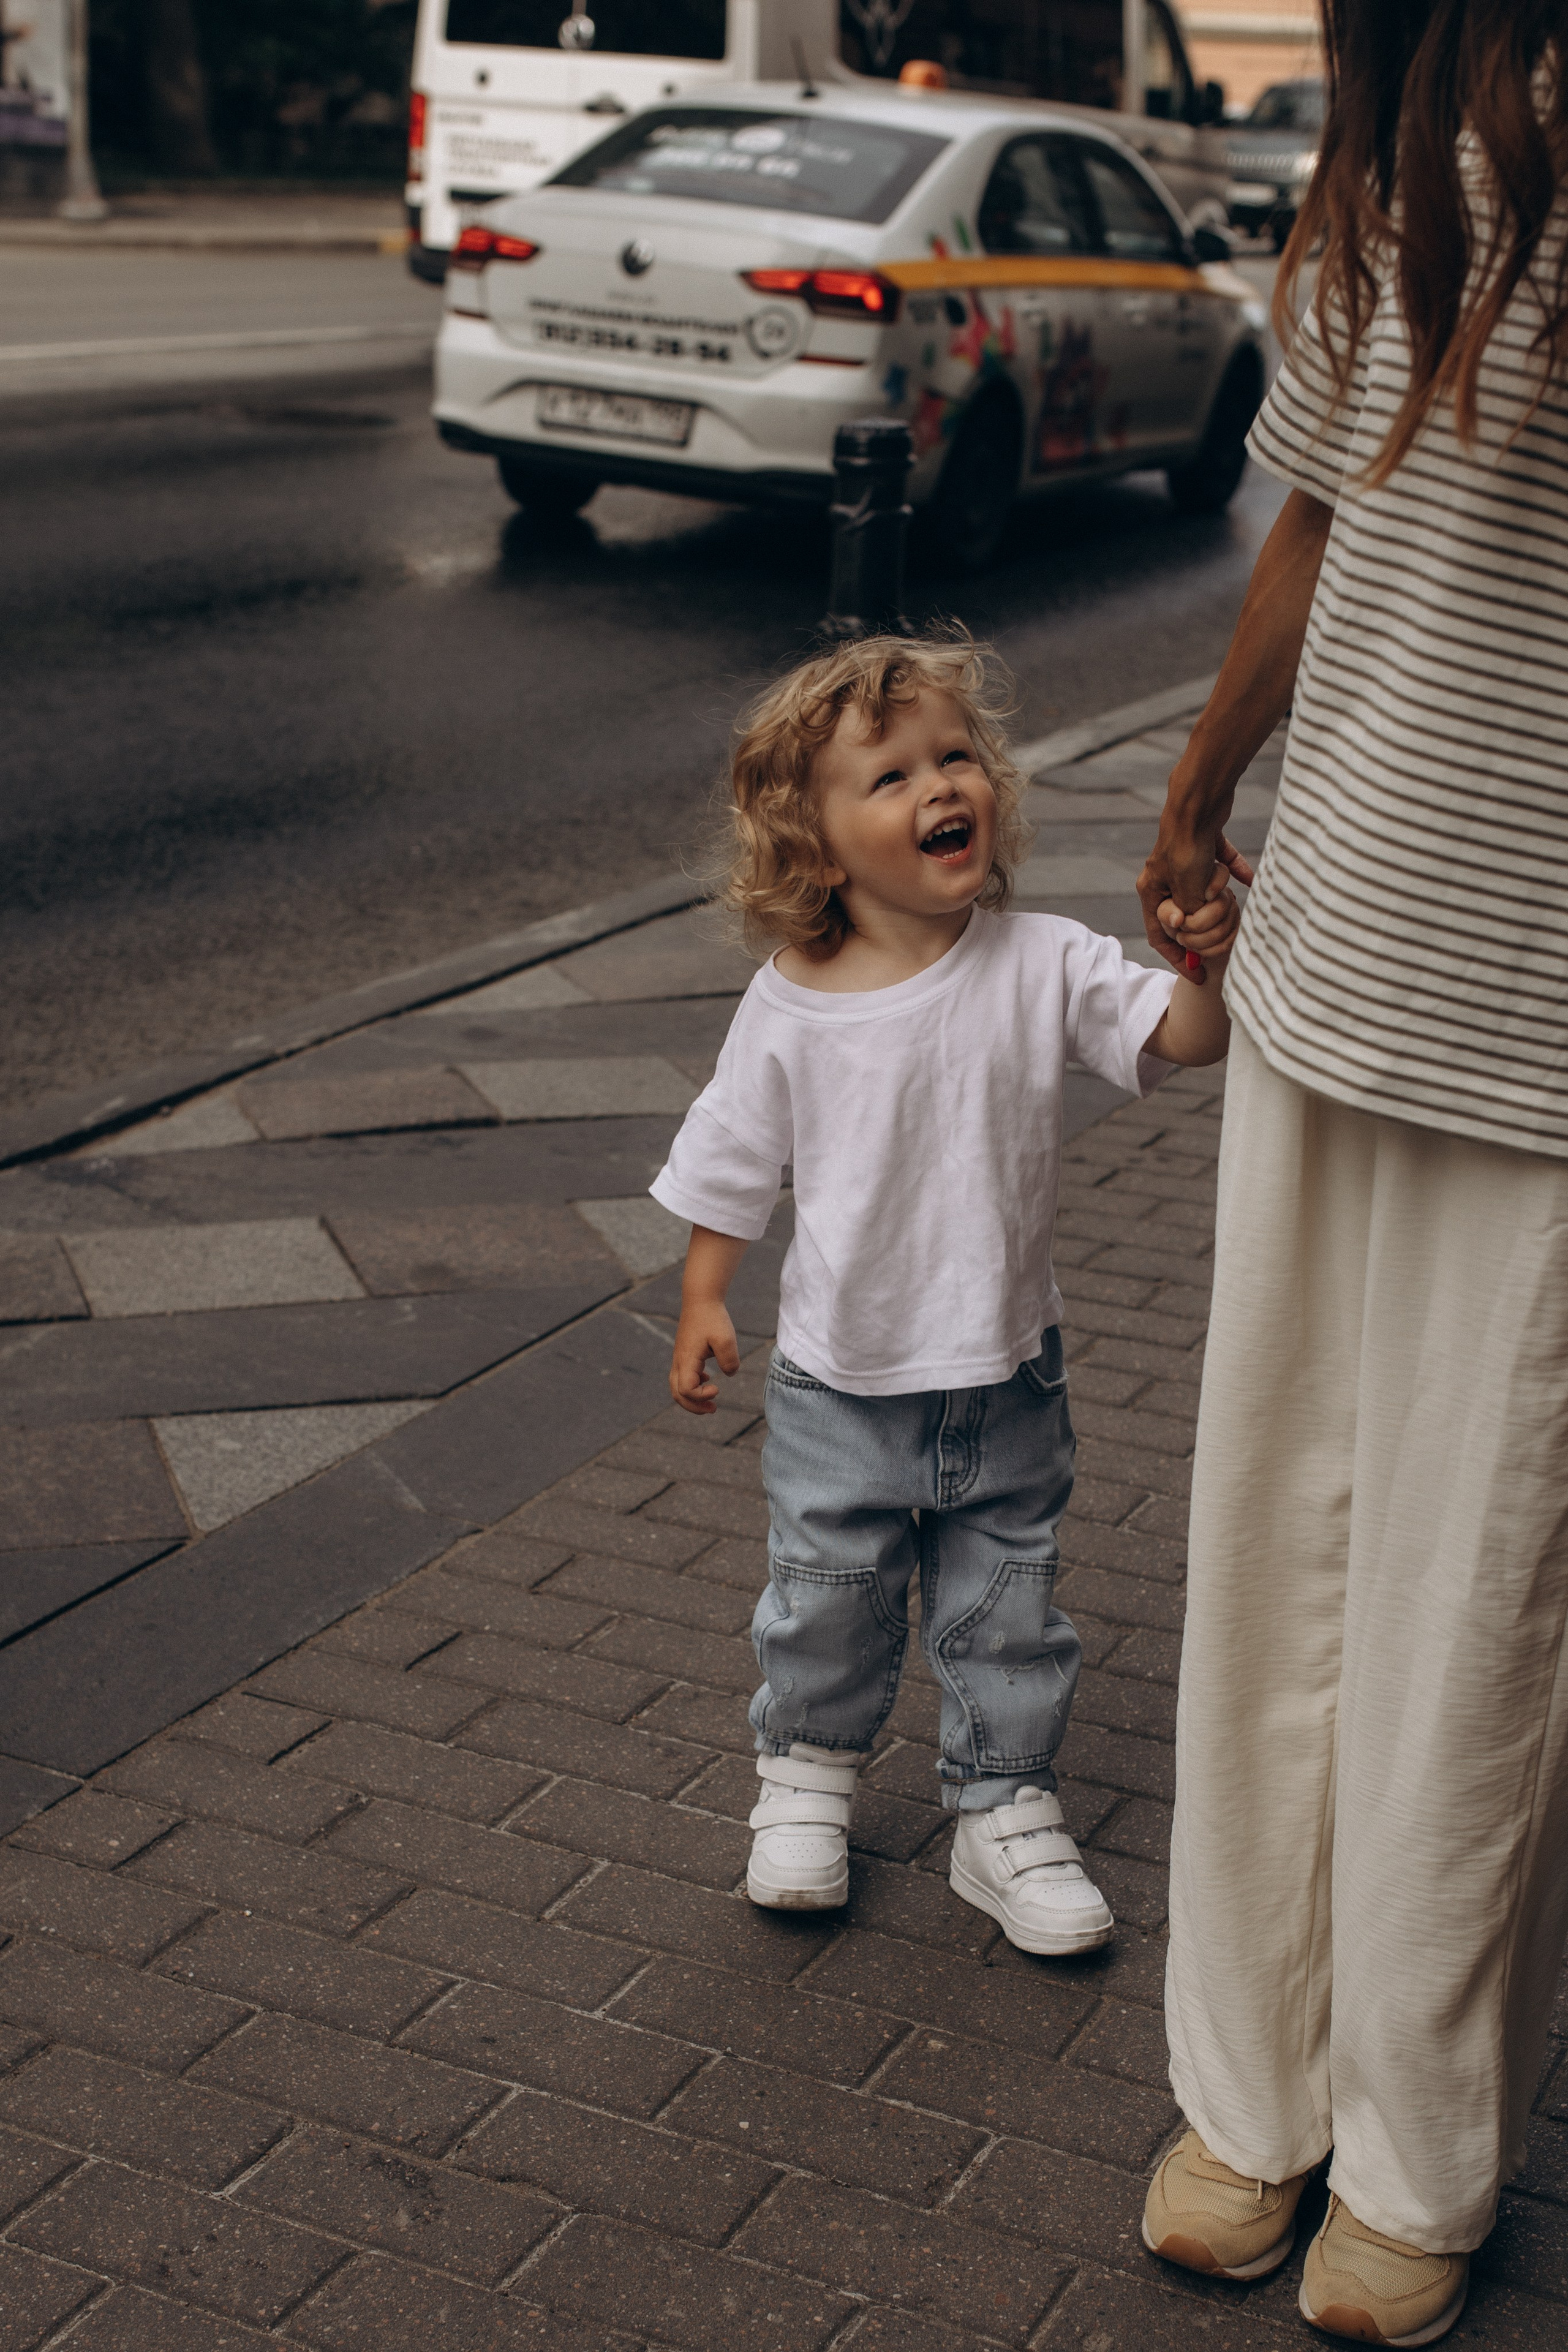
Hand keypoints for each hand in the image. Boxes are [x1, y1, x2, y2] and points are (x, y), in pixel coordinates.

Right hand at [670, 1298, 739, 1414]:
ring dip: (692, 1398)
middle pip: (677, 1394)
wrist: (701, 1299)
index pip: (686, 1390)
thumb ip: (730, 1360)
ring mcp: (680, 1358)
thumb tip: (729, 1374)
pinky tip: (708, 1380)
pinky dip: (692, 1385)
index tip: (718, 1387)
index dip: (701, 1396)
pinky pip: (682, 1376)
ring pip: (677, 1387)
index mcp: (686, 1360)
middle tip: (713, 1409)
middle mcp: (679, 1362)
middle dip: (694, 1406)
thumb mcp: (726, 1338)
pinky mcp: (684, 1354)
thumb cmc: (713, 1318)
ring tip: (711, 1402)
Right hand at [1138, 827, 1254, 984]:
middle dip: (1207, 918)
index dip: (1178, 959)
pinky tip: (1251, 878)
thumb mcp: (1186, 890)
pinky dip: (1235, 872)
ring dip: (1220, 891)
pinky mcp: (1205, 844)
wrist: (1199, 801)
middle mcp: (1165, 877)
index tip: (1199, 976)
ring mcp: (1185, 861)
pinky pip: (1223, 865)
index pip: (1160, 935)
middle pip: (1187, 913)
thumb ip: (1189, 916)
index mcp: (1152, 889)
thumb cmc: (1187, 845)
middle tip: (1222, 921)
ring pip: (1206, 891)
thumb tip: (1192, 932)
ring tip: (1223, 886)